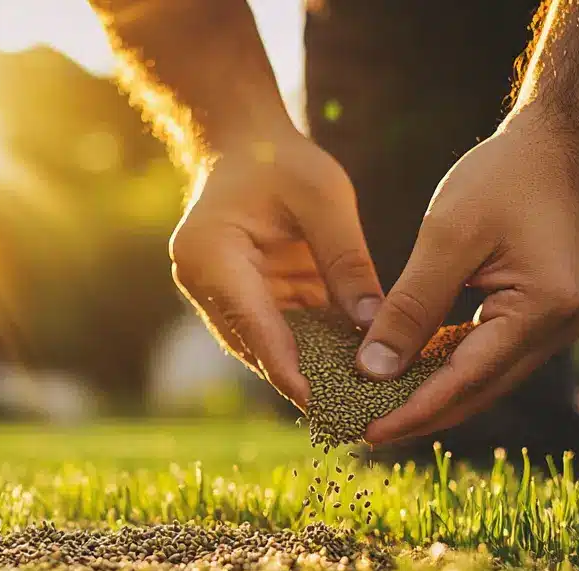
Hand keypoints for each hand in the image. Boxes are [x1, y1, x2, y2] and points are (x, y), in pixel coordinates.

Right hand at [170, 128, 382, 408]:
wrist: (243, 144)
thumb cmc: (281, 161)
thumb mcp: (324, 199)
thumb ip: (347, 262)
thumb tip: (374, 328)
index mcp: (211, 254)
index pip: (254, 323)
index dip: (288, 367)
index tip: (321, 404)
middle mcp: (204, 283)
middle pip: (256, 346)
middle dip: (302, 382)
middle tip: (349, 418)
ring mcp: (218, 296)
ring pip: (266, 349)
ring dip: (308, 374)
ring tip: (356, 407)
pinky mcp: (242, 301)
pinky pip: (279, 336)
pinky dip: (311, 354)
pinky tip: (351, 375)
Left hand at [355, 108, 578, 444]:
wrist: (560, 144)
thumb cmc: (507, 176)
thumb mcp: (448, 235)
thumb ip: (411, 305)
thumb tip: (374, 369)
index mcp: (543, 309)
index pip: (467, 379)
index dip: (415, 409)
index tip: (368, 430)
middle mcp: (558, 329)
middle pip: (478, 390)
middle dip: (420, 414)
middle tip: (362, 431)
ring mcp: (555, 325)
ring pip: (483, 378)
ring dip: (432, 395)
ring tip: (376, 410)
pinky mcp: (541, 315)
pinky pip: (489, 355)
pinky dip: (448, 367)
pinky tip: (408, 375)